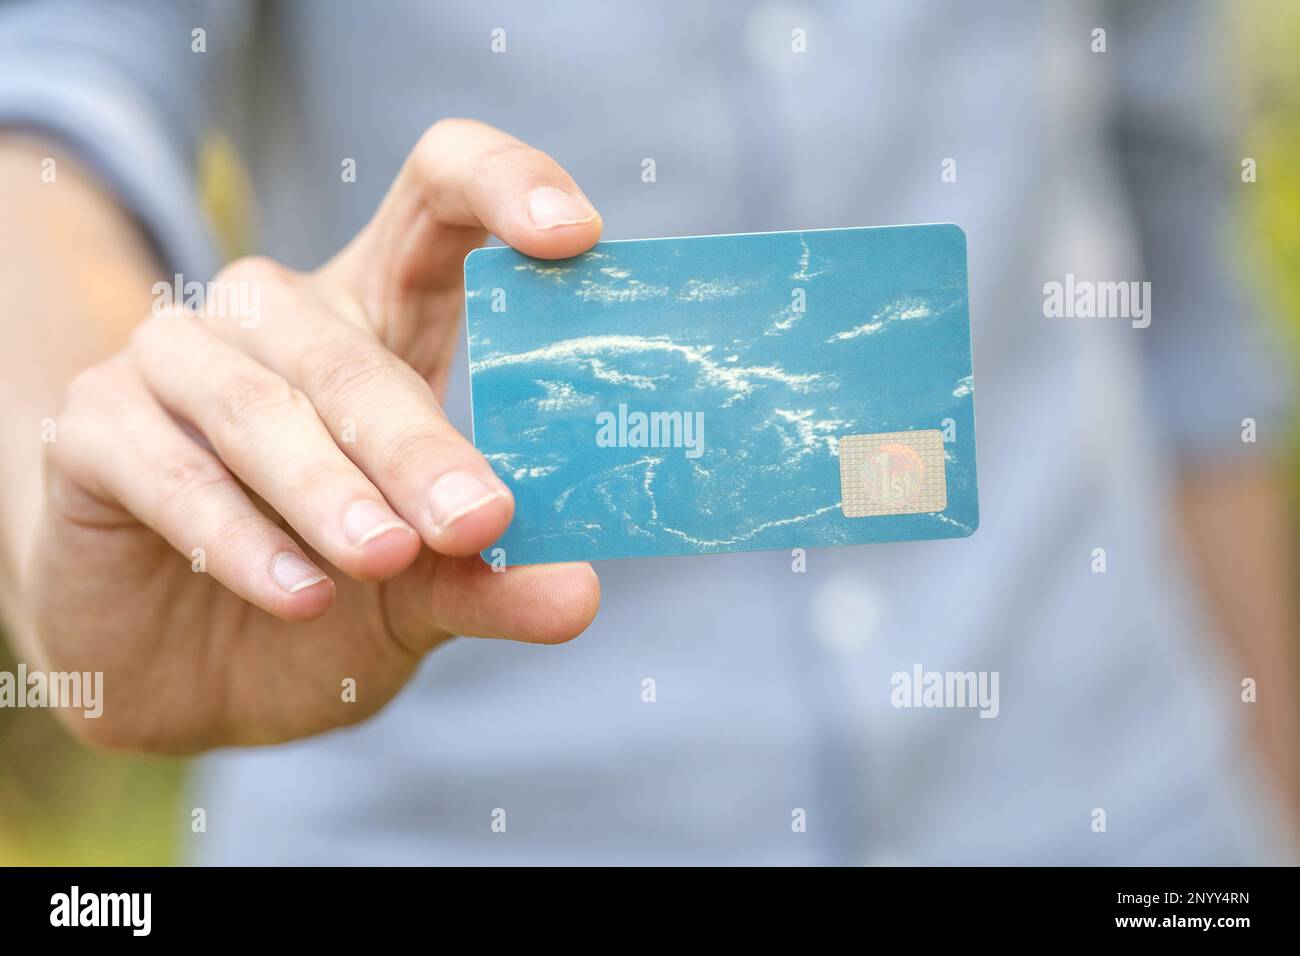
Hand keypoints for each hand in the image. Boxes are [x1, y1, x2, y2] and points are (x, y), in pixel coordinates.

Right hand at [27, 119, 602, 752]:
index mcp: (378, 319)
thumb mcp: (422, 593)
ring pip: (259, 404)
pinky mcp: (97, 426)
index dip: (502, 186)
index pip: (436, 200)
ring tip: (385, 559)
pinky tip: (298, 595)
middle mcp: (277, 319)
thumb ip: (491, 582)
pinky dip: (237, 537)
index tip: (575, 234)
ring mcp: (177, 361)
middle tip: (479, 519)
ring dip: (327, 486)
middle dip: (418, 443)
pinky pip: (168, 469)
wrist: (185, 668)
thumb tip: (577, 596)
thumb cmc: (326, 592)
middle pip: (350, 350)